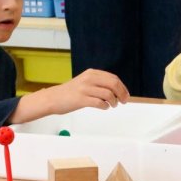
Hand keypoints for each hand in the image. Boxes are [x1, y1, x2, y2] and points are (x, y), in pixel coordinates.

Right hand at [12, 69, 128, 121]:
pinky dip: (105, 106)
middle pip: (113, 84)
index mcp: (91, 73)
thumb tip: (117, 90)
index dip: (122, 87)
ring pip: (108, 94)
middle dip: (121, 93)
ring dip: (113, 102)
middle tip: (123, 101)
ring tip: (111, 105)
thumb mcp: (85, 81)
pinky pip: (99, 103)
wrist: (54, 98)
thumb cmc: (71, 92)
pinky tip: (104, 107)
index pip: (113, 78)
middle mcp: (89, 79)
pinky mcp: (81, 99)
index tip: (126, 95)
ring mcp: (85, 89)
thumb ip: (99, 83)